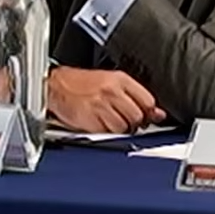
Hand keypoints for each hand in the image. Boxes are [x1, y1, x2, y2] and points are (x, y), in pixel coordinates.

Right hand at [47, 67, 163, 132]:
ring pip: (124, 127)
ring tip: (111, 122)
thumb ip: (137, 97)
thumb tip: (158, 114)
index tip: (146, 116)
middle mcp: (112, 91)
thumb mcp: (112, 82)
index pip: (148, 101)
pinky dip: (106, 133)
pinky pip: (107, 133)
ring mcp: (100, 105)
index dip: (149, 113)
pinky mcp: (89, 119)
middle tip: (126, 121)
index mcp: (120, 80)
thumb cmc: (82, 84)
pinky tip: (100, 124)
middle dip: (135, 123)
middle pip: (137, 116)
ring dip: (120, 129)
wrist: (56, 86)